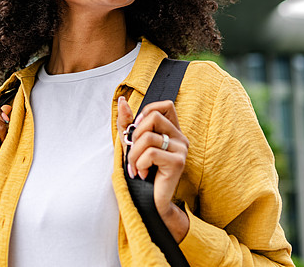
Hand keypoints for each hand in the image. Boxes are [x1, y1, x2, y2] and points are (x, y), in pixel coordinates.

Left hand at [117, 96, 189, 241]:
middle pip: (154, 117)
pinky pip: (151, 153)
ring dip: (134, 155)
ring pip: (148, 137)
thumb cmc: (142, 173)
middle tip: (134, 153)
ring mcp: (181, 150)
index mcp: (173, 131)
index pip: (166, 105)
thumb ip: (127, 124)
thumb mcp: (131, 145)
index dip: (148, 111)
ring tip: (135, 168)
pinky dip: (140, 164)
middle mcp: (181, 138)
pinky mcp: (178, 163)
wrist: (150, 203)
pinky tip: (143, 174)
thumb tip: (122, 101)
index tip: (136, 129)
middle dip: (136, 135)